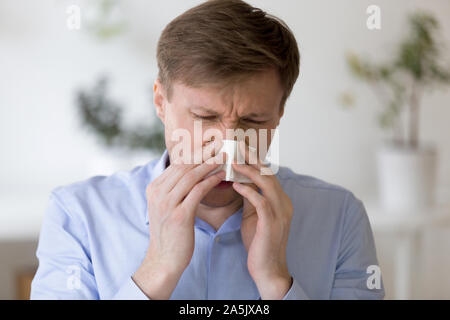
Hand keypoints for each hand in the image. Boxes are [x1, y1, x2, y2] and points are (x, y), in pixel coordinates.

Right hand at [133, 141, 224, 298]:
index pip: (176, 165)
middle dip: (203, 154)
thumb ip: (174, 190)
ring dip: (209, 164)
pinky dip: (211, 180)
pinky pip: (198, 191)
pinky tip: (221, 175)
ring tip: (224, 156)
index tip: (210, 146)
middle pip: (184, 166)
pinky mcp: (179, 215)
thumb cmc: (170, 234)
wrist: (164, 260)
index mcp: (153, 188)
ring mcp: (167, 204)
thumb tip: (191, 173)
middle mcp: (158, 193)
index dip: (195, 154)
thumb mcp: (166, 207)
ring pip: (191, 175)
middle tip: (220, 145)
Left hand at [232, 141, 293, 299]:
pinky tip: (235, 185)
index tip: (240, 148)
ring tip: (233, 161)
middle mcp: (283, 203)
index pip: (268, 174)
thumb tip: (239, 180)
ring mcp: (280, 213)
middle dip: (252, 159)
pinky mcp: (272, 223)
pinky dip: (248, 191)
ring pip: (267, 184)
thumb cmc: (259, 242)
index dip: (255, 160)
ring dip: (249, 171)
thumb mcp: (253, 215)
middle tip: (237, 146)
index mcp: (280, 200)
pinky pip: (261, 201)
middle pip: (269, 173)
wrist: (267, 269)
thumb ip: (250, 197)